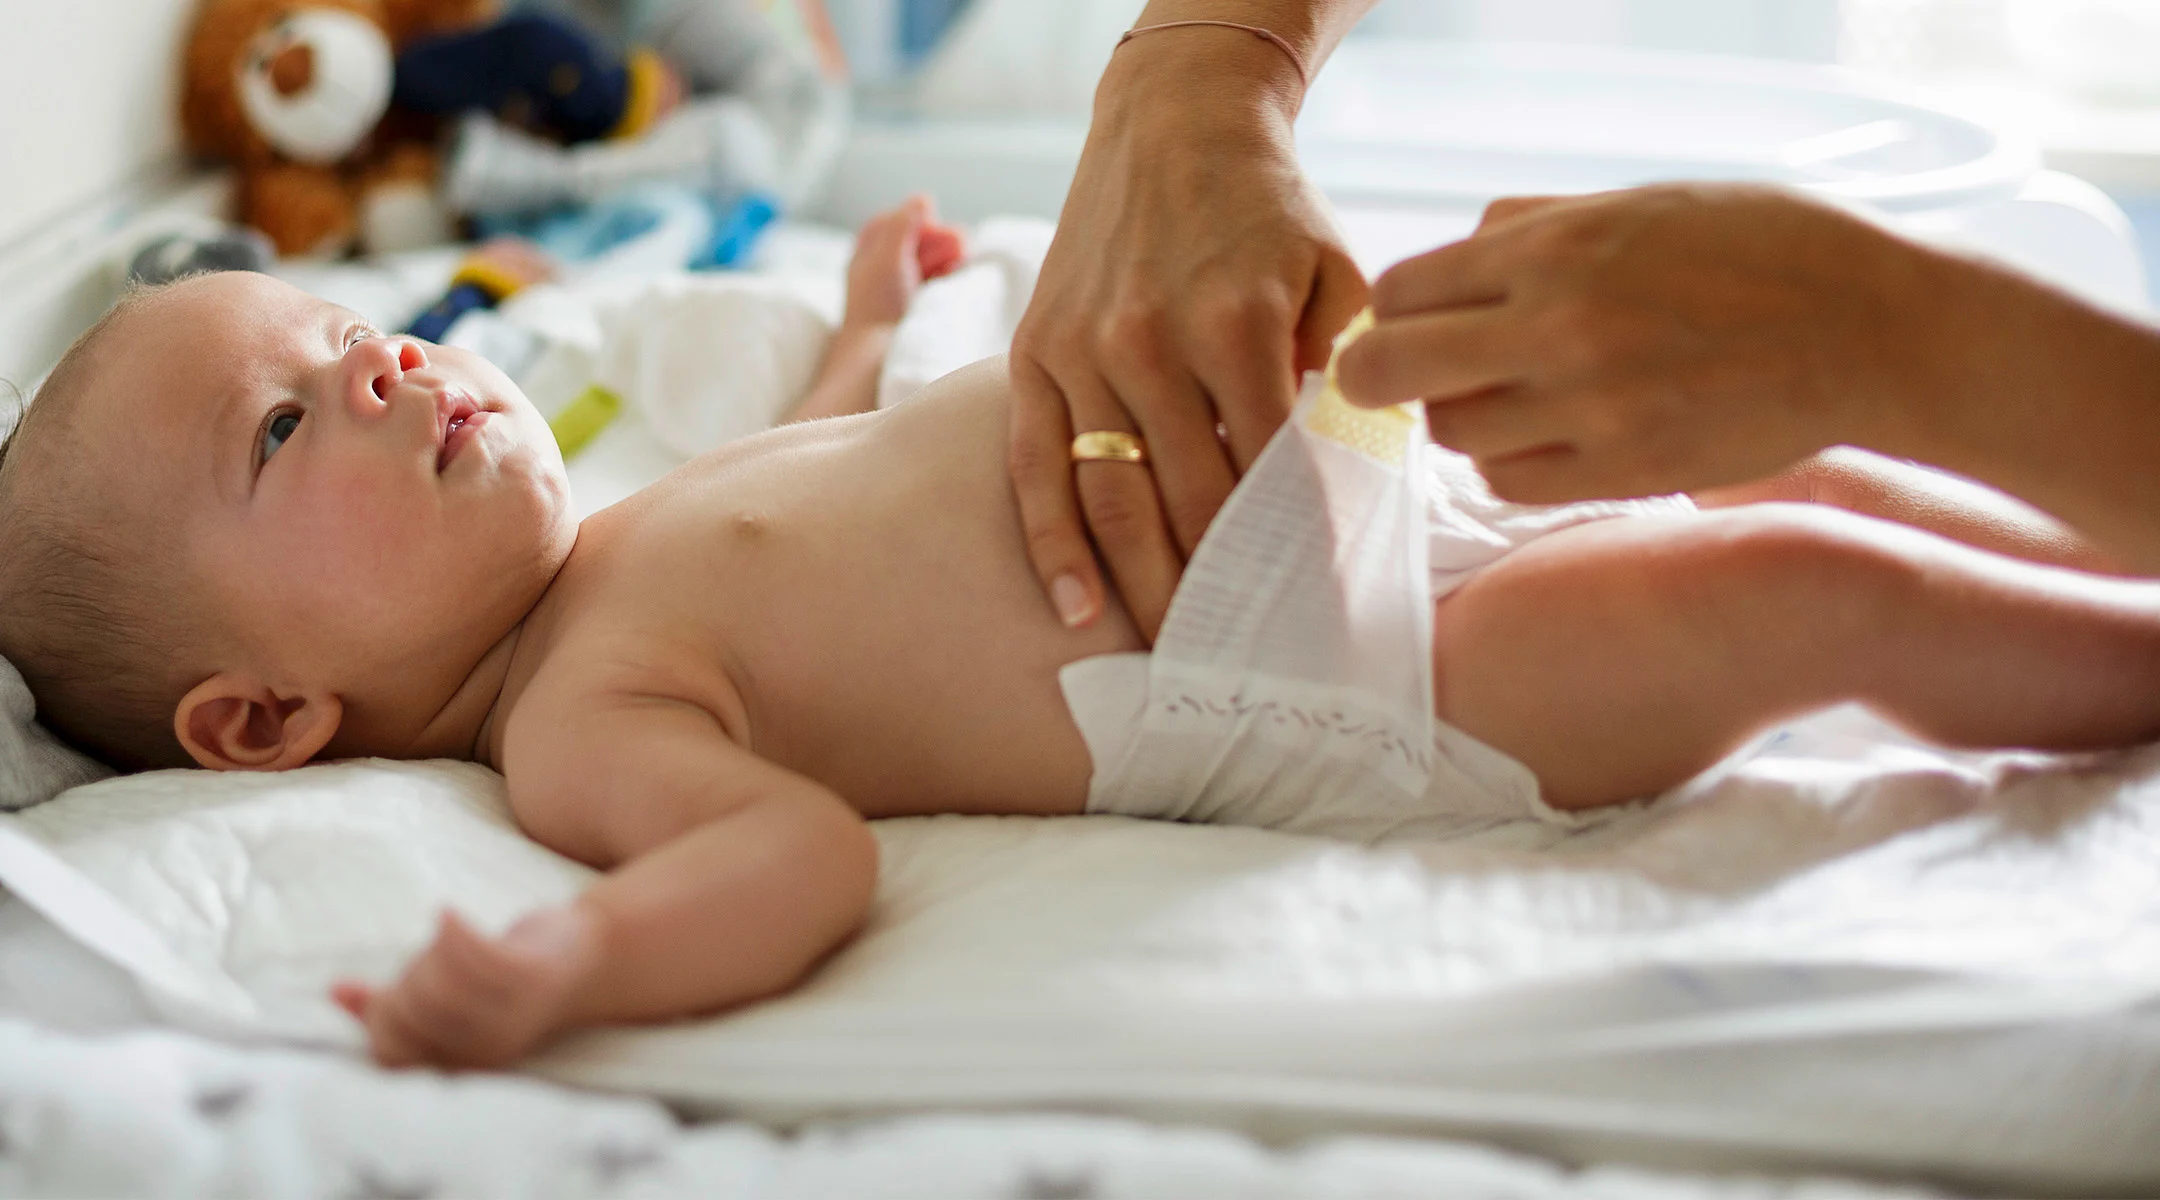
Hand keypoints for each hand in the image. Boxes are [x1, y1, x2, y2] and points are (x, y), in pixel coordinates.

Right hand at [333, 905, 601, 1068]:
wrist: (596, 956)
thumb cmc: (510, 977)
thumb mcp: (452, 996)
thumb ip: (395, 1001)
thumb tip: (336, 994)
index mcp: (466, 1059)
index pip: (393, 1055)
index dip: (380, 1019)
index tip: (392, 991)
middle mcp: (488, 1045)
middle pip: (409, 1014)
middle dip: (406, 980)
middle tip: (431, 960)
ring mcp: (511, 1013)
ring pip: (435, 985)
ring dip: (431, 955)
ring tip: (449, 940)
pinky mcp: (531, 975)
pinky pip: (473, 955)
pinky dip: (453, 931)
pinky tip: (449, 914)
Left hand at [843, 195, 965, 329]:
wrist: (880, 358)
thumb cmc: (880, 306)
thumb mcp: (889, 256)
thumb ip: (903, 224)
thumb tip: (922, 199)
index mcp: (866, 256)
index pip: (892, 223)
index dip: (914, 218)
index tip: (932, 220)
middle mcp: (881, 272)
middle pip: (914, 242)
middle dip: (937, 238)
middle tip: (961, 241)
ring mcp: (900, 292)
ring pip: (928, 262)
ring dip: (945, 255)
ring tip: (963, 255)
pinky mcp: (915, 310)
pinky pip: (935, 283)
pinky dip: (947, 274)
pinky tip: (958, 274)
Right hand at [1008, 39, 1366, 639]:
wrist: (1173, 122)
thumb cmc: (1268, 209)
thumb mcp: (1337, 273)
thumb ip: (1348, 373)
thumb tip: (1357, 479)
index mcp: (1236, 328)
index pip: (1272, 476)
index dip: (1298, 556)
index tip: (1321, 623)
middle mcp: (1149, 345)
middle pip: (1189, 506)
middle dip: (1224, 593)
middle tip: (1251, 665)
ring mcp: (1081, 354)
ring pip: (1112, 500)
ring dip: (1143, 589)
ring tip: (1176, 656)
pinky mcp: (1032, 356)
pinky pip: (1034, 468)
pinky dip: (1053, 545)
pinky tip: (1078, 610)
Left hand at [1335, 184, 1933, 502]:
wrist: (1872, 328)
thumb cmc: (1764, 249)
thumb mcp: (1644, 202)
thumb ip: (1539, 224)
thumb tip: (1462, 249)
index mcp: (1557, 248)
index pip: (1402, 291)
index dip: (1396, 310)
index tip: (1416, 322)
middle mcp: (1557, 327)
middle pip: (1391, 371)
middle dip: (1381, 375)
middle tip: (1405, 379)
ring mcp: (1588, 407)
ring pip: (1449, 434)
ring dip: (1460, 419)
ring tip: (1507, 400)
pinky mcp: (1622, 471)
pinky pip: (1508, 483)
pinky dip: (1509, 464)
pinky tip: (1547, 437)